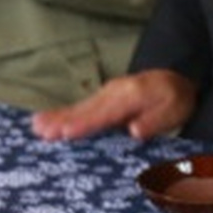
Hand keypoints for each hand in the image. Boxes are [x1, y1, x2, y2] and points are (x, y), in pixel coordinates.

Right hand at [31, 70, 198, 141]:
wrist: (175, 79)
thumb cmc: (174, 99)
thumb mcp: (173, 110)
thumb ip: (154, 121)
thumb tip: (134, 130)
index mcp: (130, 96)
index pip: (104, 113)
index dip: (85, 124)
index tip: (66, 133)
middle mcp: (113, 92)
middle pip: (85, 110)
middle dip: (63, 121)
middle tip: (43, 132)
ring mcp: (105, 94)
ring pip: (78, 108)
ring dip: (57, 117)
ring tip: (36, 127)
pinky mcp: (101, 98)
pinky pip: (79, 108)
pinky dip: (61, 114)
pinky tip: (43, 121)